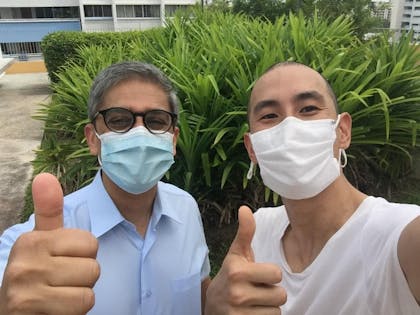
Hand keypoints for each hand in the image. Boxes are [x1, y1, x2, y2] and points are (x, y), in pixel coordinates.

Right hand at [0, 173, 99, 314]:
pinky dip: (74, 312)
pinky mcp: (30, 309)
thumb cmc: (37, 276)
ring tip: (59, 296)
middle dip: (83, 279)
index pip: (90, 243)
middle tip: (61, 283)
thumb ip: (48, 211)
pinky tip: (56, 309)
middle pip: (92, 267)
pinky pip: (80, 306)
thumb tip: (44, 176)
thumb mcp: (43, 242)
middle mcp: (25, 261)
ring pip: (88, 290)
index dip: (84, 256)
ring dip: (79, 297)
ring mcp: (25, 287)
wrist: (14, 314)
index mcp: (32, 240)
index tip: (63, 263)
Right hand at [204, 206, 286, 314]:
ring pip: (277, 311)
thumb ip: (245, 233)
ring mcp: (239, 313)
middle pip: (280, 295)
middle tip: (256, 290)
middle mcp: (237, 293)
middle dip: (271, 293)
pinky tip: (252, 313)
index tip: (257, 275)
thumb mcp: (236, 255)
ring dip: (268, 308)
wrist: (212, 306)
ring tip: (253, 303)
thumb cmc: (230, 276)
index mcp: (237, 271)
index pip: (277, 274)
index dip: (270, 275)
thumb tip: (245, 208)